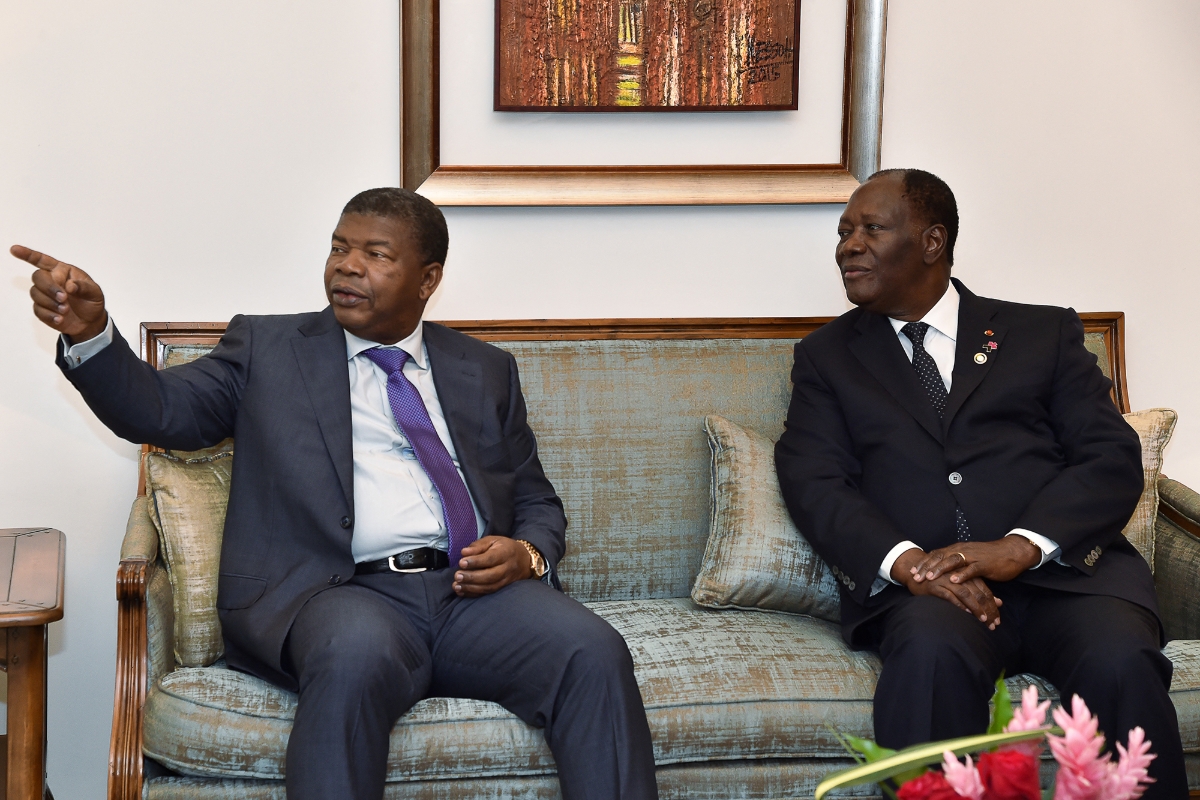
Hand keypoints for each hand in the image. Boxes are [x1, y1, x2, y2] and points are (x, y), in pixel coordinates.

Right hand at [11, 245, 106, 341]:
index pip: (43, 260)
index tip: (14, 249)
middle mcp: (51, 280)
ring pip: (36, 294)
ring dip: (50, 303)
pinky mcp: (42, 309)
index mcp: (62, 271)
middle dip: (49, 288)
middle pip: (38, 277)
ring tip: (66, 310)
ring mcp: (45, 295)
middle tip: (64, 298)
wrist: (91, 322)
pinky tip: (60, 319)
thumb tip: (70, 285)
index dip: (28, 254)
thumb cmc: (92, 301)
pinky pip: (38, 310)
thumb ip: (85, 287)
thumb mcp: (95, 292)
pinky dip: (49, 315)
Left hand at [452, 536, 532, 597]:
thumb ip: (478, 546)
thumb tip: (464, 552)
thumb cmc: (504, 548)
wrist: (524, 560)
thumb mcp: (493, 540)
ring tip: (456, 585)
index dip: (476, 562)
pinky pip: (488, 593)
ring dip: (471, 588)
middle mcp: (507, 568)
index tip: (461, 562)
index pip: (491, 558)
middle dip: (472, 577)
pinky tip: (462, 592)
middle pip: (490, 576)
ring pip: (489, 587)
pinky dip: (474, 594)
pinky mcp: (502, 588)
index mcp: (506, 552)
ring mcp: (506, 580)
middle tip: (457, 576)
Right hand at [892, 547, 1003, 628]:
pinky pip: (949, 595)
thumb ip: (980, 591)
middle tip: (993, 624)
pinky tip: (966, 612)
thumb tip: (999, 602)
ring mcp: (947, 580)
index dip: (992, 606)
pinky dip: (958, 603)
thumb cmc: (942, 578)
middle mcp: (959, 576)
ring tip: (983, 620)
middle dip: (987, 610)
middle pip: (977, 593)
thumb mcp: (963, 583)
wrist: (916, 571)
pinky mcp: (935, 586)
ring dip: (976, 608)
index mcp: (967, 575)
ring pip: (965, 594)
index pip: (984, 591)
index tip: (997, 620)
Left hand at [910, 538, 1041, 586]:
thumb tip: (943, 573)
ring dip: (940, 569)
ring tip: (929, 577)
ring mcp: (973, 557)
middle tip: (914, 577)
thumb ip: (957, 564)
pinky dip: (962, 574)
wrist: (1011, 552)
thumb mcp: (969, 559)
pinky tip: (954, 580)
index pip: (936, 555)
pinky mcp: (985, 564)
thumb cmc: (989, 557)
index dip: (924, 563)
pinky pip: (972, 569)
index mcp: (958, 549)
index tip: (912, 571)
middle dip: (926, 567)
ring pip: (953, 561)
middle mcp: (963, 550)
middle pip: (940, 557)